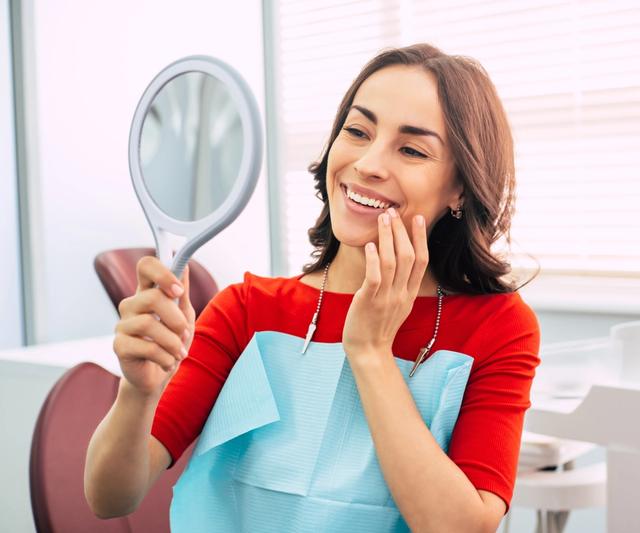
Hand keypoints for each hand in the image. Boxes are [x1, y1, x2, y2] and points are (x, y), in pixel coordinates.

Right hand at [113, 256, 195, 395]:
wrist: (158, 377)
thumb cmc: (171, 342)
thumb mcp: (183, 315)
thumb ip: (182, 292)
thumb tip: (184, 266)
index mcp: (147, 292)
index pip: (146, 266)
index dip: (162, 273)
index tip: (178, 291)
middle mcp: (131, 305)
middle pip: (152, 297)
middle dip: (176, 318)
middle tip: (185, 333)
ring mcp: (123, 325)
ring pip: (148, 324)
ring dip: (172, 342)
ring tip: (179, 353)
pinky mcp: (119, 346)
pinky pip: (146, 347)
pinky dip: (165, 357)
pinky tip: (169, 363)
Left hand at [342, 208, 428, 362]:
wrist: (368, 351)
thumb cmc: (378, 326)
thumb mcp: (397, 304)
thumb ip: (401, 284)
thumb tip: (398, 261)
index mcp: (410, 293)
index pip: (421, 261)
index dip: (421, 238)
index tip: (418, 219)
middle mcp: (402, 294)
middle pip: (408, 256)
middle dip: (402, 231)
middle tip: (394, 212)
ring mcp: (386, 298)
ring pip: (392, 262)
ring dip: (388, 238)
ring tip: (383, 219)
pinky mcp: (369, 301)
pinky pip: (375, 277)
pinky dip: (374, 259)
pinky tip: (371, 245)